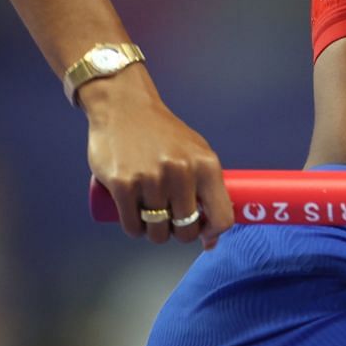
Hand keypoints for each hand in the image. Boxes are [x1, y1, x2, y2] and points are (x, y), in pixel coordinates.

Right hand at [82, 74, 232, 248]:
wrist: (125, 108)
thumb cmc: (163, 135)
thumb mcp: (196, 152)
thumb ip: (208, 187)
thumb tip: (211, 237)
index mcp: (206, 165)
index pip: (222, 217)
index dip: (213, 233)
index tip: (203, 233)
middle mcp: (181, 172)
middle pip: (187, 230)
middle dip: (179, 234)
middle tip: (171, 223)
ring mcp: (151, 179)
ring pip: (158, 231)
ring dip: (154, 233)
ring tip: (151, 220)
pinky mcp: (123, 183)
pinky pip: (132, 226)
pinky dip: (134, 229)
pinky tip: (135, 220)